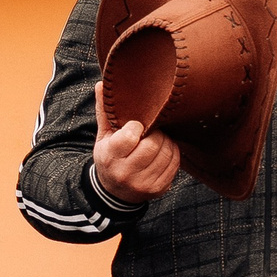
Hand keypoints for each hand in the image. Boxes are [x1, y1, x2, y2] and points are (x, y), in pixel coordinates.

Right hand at [93, 82, 182, 204]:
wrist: (115, 192)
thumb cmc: (110, 157)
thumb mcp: (103, 137)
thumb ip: (104, 111)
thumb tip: (102, 83)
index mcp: (110, 157)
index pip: (130, 136)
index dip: (137, 126)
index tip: (136, 126)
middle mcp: (125, 173)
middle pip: (152, 145)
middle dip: (156, 133)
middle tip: (152, 130)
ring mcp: (143, 184)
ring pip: (166, 153)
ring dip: (166, 142)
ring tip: (159, 139)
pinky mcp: (159, 189)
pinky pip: (175, 164)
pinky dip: (173, 153)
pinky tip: (164, 150)